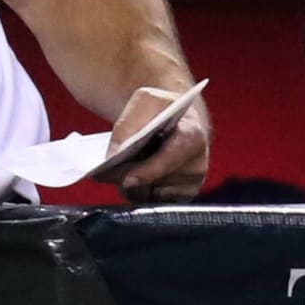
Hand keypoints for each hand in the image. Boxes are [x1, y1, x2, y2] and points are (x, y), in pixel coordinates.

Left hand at [101, 86, 209, 202]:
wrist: (171, 118)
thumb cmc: (158, 108)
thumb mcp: (144, 101)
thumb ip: (128, 125)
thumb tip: (112, 156)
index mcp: (193, 136)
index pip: (172, 157)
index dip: (150, 170)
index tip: (128, 179)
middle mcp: (197, 164)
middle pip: (159, 183)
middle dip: (131, 180)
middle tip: (106, 174)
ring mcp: (190, 183)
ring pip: (153, 196)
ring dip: (133, 188)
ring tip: (120, 173)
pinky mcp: (181, 196)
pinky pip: (154, 203)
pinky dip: (138, 194)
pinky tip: (129, 181)